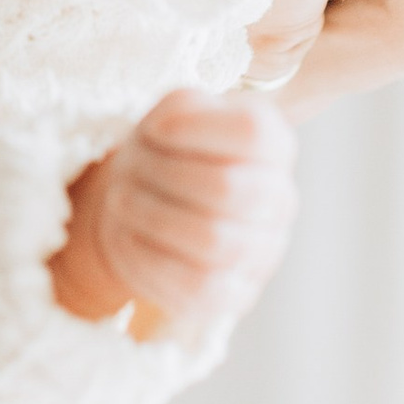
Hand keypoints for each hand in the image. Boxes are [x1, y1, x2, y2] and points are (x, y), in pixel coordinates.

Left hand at [49, 90, 297, 340]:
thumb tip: (169, 126)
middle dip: (163, 174)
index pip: (252, 131)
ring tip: (124, 199)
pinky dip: (150, 256)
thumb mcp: (174, 114)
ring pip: (211, 239)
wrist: (151, 207)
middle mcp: (279, 200)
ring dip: (151, 214)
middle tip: (131, 166)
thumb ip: (181, 108)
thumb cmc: (167, 153)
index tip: (154, 129)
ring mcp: (261, 252)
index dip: (194, 128)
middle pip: (226, 187)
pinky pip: (195, 284)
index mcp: (274, 144)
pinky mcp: (233, 295)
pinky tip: (131, 234)